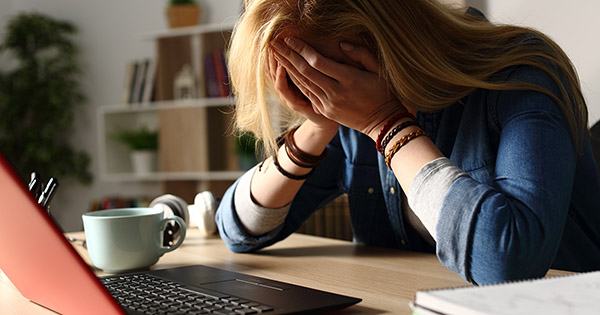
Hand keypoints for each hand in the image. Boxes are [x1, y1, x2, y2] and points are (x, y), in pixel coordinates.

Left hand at [271, 37, 406, 139]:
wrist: (383, 122)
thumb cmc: (384, 92)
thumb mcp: (379, 69)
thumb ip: (362, 54)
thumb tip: (342, 44)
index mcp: (349, 79)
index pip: (318, 62)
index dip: (302, 49)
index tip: (290, 38)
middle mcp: (336, 92)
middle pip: (305, 72)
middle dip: (288, 56)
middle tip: (274, 43)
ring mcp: (329, 104)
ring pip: (303, 83)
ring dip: (287, 68)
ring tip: (275, 54)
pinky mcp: (326, 111)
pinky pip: (307, 94)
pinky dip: (295, 82)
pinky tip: (287, 72)